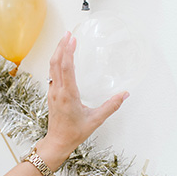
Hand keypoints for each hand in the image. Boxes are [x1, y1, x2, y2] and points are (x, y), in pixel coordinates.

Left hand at [36, 32, 128, 169]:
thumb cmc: (74, 133)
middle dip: (61, 47)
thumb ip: (110, 106)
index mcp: (67, 95)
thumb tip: (125, 94)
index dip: (68, 52)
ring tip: (64, 41)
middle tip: (68, 34)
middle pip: (56, 64)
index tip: (71, 39)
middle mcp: (57, 91)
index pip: (66, 68)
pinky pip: (51, 74)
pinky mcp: (51, 94)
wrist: (57, 142)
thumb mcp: (95, 120)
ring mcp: (52, 92)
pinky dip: (56, 62)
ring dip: (57, 53)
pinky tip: (61, 58)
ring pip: (51, 68)